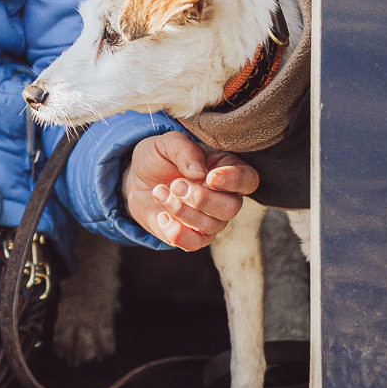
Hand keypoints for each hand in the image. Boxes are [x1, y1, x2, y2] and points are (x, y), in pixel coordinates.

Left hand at [122, 131, 257, 251]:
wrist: (138, 179)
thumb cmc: (160, 157)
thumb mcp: (167, 143)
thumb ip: (184, 151)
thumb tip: (199, 172)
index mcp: (227, 168)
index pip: (247, 179)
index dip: (233, 180)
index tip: (210, 177)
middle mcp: (226, 197)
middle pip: (231, 207)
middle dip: (201, 199)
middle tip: (175, 185)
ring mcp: (211, 219)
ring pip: (210, 226)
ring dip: (181, 210)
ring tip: (159, 192)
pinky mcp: (193, 236)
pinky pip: (194, 244)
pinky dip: (176, 233)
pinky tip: (161, 216)